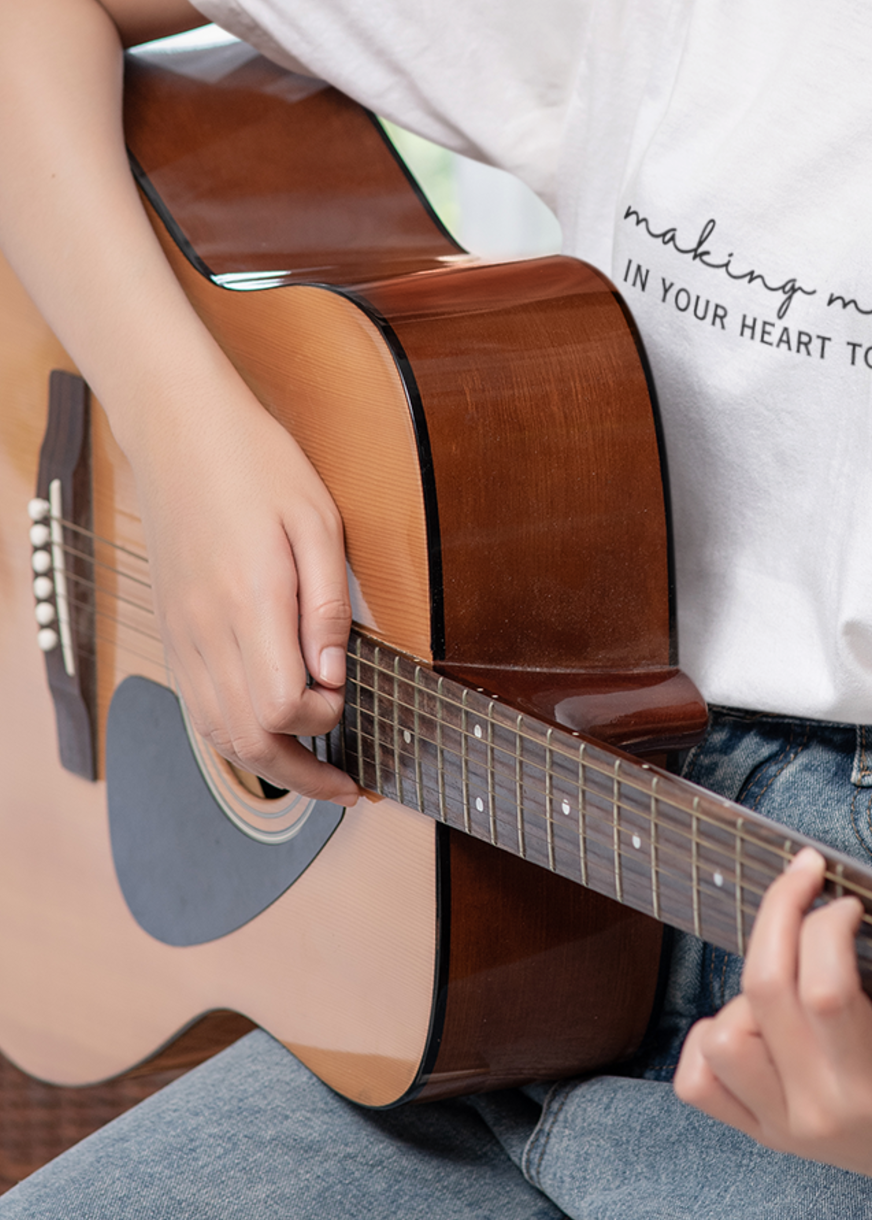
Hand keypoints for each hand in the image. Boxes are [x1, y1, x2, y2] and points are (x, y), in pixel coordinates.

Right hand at [132, 371, 357, 804]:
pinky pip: (197, 708)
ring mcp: (183, 635)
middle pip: (249, 739)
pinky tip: (269, 732)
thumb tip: (335, 674)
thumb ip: (326, 603)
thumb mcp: (317, 518)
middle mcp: (208, 630)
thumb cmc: (258, 464)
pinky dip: (234, 736)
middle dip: (304, 775)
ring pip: (218, 734)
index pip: (285, 705)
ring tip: (316, 774)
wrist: (181, 431)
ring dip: (269, 765)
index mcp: (251, 601)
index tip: (352, 695)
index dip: (327, 719)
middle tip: (349, 787)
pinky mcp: (172, 631)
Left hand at [674, 849, 871, 1207]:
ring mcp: (791, 1130)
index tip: (852, 900)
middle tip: (811, 880)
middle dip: (783, 913)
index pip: (825, 991)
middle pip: (765, 991)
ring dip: (750, 983)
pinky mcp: (770, 1135)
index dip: (828, 924)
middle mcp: (827, 1114)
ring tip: (797, 963)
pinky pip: (700, 1082)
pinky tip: (760, 1010)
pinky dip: (714, 1034)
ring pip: (723, 1036)